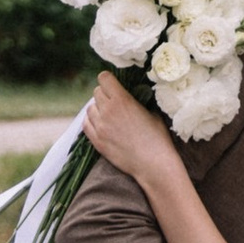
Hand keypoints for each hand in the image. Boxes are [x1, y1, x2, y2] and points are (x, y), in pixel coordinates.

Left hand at [84, 71, 180, 190]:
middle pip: (96, 92)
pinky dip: (91, 121)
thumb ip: (136, 102)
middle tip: (113, 101)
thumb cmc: (157, 138)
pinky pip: (86, 124)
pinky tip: (100, 124)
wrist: (153, 164)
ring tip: (108, 115)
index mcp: (122, 100)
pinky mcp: (97, 142)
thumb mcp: (151, 112)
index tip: (114, 85)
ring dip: (97, 108)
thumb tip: (130, 97)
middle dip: (104, 94)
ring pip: (89, 108)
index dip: (109, 80)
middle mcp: (108, 111)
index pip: (104, 78)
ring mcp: (100, 127)